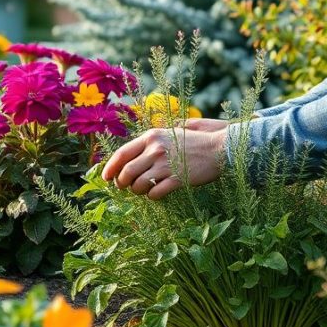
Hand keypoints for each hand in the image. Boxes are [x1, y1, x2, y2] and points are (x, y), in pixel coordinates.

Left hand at [101, 118, 228, 198]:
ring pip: (138, 185)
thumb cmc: (197, 141)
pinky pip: (155, 193)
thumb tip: (140, 145)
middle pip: (126, 172)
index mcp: (151, 136)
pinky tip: (157, 193)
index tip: (106, 177)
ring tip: (143, 190)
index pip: (122, 153)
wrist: (221, 148)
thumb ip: (156, 137)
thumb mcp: (173, 130)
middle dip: (122, 183)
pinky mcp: (177, 179)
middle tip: (125, 187)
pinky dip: (152, 196)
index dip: (110, 167)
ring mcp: (165, 164)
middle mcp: (155, 149)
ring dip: (137, 191)